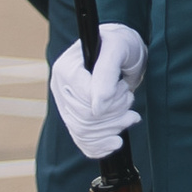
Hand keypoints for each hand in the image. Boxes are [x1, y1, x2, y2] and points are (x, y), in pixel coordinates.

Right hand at [50, 23, 146, 159]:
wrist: (124, 50)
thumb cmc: (121, 44)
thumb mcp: (118, 49)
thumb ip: (106, 73)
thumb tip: (97, 107)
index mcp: (65, 69)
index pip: (84, 101)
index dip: (109, 102)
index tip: (124, 89)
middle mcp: (60, 88)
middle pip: (84, 119)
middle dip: (114, 114)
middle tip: (129, 100)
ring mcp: (66, 104)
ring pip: (84, 133)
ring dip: (113, 128)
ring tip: (130, 115)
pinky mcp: (75, 117)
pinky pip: (82, 142)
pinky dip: (100, 147)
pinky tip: (116, 142)